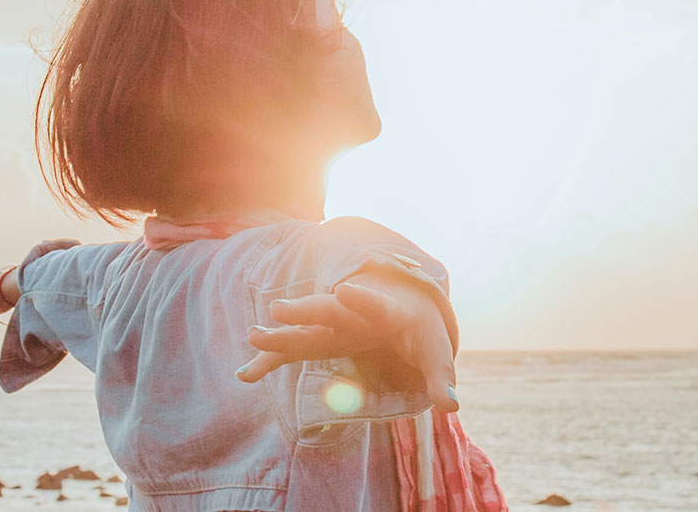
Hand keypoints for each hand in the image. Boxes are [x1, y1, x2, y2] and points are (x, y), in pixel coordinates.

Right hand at [237, 278, 458, 412]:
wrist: (403, 303)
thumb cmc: (421, 329)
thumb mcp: (436, 350)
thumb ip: (441, 377)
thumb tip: (450, 407)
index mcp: (387, 312)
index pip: (375, 304)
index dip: (362, 299)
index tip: (345, 290)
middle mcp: (354, 314)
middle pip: (328, 311)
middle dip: (305, 310)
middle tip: (278, 309)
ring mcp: (334, 326)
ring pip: (305, 328)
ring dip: (280, 334)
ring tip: (253, 336)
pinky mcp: (322, 340)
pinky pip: (293, 350)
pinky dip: (272, 360)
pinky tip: (246, 374)